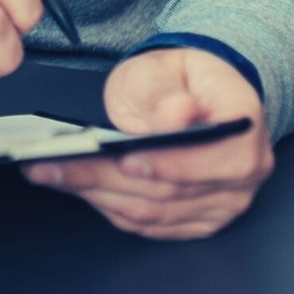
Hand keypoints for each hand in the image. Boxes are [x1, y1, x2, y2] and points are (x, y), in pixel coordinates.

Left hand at [22, 46, 270, 238]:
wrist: (184, 95)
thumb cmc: (175, 79)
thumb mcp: (162, 69)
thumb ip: (165, 93)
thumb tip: (178, 115)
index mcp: (244, 125)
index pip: (219, 159)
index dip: (171, 165)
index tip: (125, 160)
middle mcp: (243, 171)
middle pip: (173, 190)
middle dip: (107, 178)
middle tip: (52, 164)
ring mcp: (224, 202)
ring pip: (155, 212)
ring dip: (97, 195)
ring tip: (48, 173)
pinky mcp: (197, 220)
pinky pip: (149, 224)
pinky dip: (108, 206)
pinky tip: (74, 186)